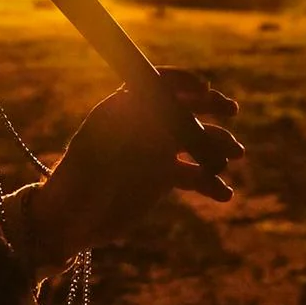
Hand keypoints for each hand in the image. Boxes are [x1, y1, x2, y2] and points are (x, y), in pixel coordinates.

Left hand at [27, 68, 242, 263]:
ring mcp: (155, 151)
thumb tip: (159, 108)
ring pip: (195, 141)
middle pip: (183, 107)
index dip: (181, 83)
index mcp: (122, 108)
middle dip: (209, 106)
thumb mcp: (98, 151)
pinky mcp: (163, 177)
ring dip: (217, 144)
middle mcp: (143, 125)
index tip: (202, 88)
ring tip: (234, 155)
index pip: (157, 84)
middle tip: (231, 110)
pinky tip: (224, 194)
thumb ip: (127, 130)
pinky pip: (194, 173)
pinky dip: (210, 182)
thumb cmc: (76, 181)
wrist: (71, 221)